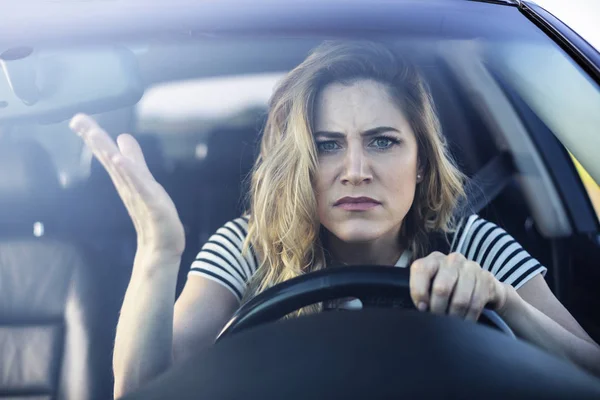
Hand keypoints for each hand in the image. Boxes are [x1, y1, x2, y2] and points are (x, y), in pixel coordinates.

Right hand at [69, 113, 184, 257]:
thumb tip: (123, 137)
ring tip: (98, 138)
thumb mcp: (144, 181)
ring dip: (111, 156)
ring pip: (124, 174)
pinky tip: (121, 163)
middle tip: (77, 120)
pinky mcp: (154, 209)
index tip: (77, 118)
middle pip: (110, 160)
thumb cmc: (152, 214)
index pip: (108, 154)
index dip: (94, 136)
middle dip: (96, 139)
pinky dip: (132, 177)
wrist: (162, 247)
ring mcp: (140, 198)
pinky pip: (142, 191)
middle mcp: (129, 187)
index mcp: (126, 180)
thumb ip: (134, 160)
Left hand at [409, 252, 508, 319]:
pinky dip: (468, 318)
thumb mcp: (431, 284)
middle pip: (441, 288)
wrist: (479, 284)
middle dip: (438, 310)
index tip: (422, 308)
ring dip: (454, 317)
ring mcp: (471, 268)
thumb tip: (421, 308)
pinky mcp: (486, 279)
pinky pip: (475, 304)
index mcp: (433, 260)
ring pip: (460, 300)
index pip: (420, 270)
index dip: (419, 292)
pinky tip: (464, 321)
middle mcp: (452, 260)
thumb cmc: (448, 286)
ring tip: (450, 323)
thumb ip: (422, 292)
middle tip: (437, 320)